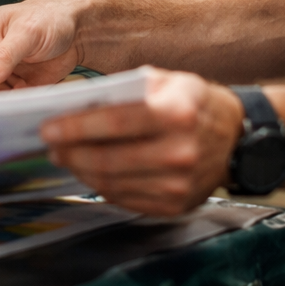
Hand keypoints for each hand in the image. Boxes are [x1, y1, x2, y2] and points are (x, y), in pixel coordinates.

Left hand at [39, 67, 244, 214]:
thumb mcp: (167, 81)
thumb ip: (127, 90)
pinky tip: (91, 172)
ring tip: (66, 157)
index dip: (76, 127)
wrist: (236, 138)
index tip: (48, 128)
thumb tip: (79, 104)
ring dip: (82, 171)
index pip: (115, 123)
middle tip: (50, 145)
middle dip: (72, 152)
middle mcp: (180, 151)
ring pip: (114, 183)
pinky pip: (127, 199)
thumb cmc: (193, 103)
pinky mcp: (176, 205)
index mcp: (176, 113)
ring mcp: (179, 183)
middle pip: (110, 158)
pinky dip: (103, 187)